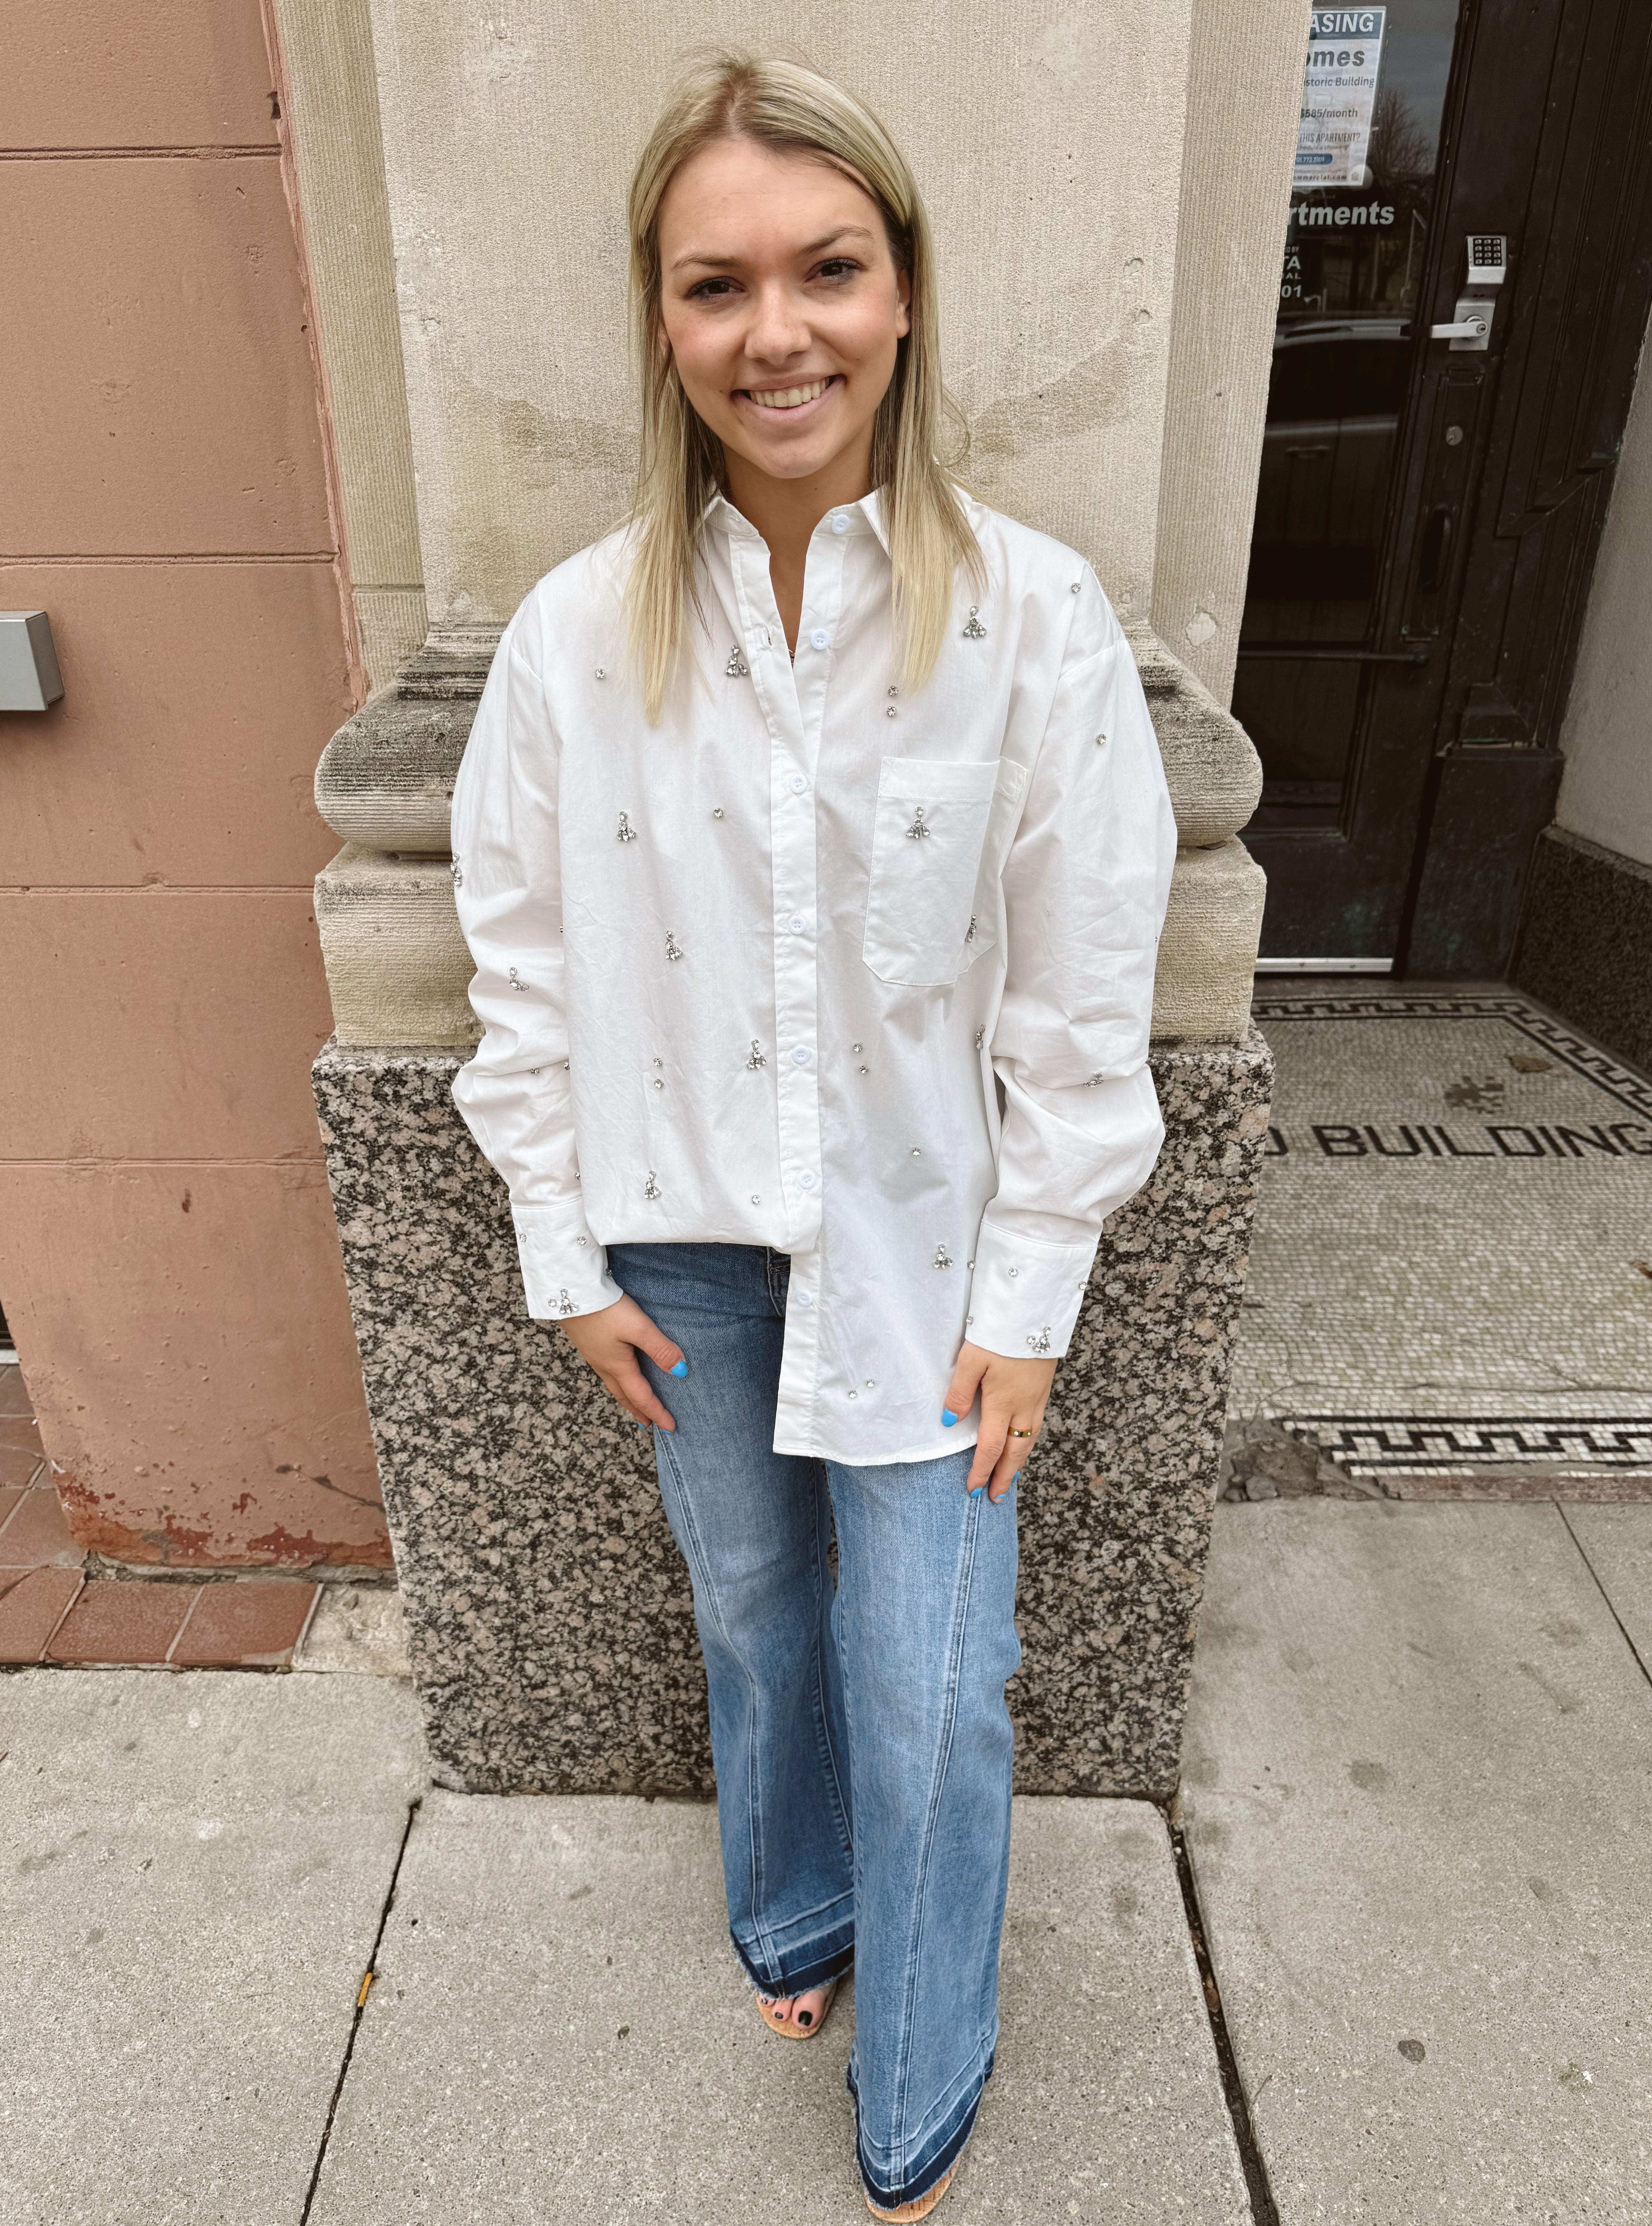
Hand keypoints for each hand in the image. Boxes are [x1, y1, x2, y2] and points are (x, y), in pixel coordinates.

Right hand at [557, 1294, 684, 1430]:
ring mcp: (593, 1354)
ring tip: (635, 1404)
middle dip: (638, 1411)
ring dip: (626, 1398)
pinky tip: (618, 1372)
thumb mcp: (638, 1327)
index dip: (657, 1412)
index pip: (642, 1396)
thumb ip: (660, 1349)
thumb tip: (681, 1372)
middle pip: (624, 1396)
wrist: (569, 1290)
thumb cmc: (605, 1309)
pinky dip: (617, 1381)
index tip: (671, 1427)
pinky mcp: (588, 1342)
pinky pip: (606, 1371)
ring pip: (613, 1384)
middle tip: (649, 1425)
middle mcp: (603, 1365)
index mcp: (617, 1366)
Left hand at [943, 1341, 1056, 1502]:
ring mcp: (1037, 1397)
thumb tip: (951, 1422)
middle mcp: (1024, 1405)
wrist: (1034, 1310)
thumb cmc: (1000, 1332)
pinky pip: (1036, 1425)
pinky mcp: (1043, 1387)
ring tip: (1010, 1478)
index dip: (981, 1472)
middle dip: (1005, 1477)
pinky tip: (1022, 1442)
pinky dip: (1028, 1442)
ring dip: (1018, 1462)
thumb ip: (960, 1391)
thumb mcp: (971, 1359)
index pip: (990, 1448)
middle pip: (1015, 1451)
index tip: (973, 1490)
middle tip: (996, 1498)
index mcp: (1003, 1402)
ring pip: (1029, 1439)